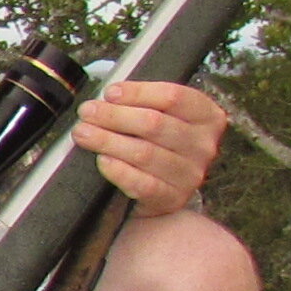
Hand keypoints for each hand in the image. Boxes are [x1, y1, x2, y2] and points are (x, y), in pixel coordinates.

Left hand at [74, 80, 226, 214]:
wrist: (166, 189)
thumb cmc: (160, 144)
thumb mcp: (163, 116)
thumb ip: (142, 103)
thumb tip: (106, 98)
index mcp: (206, 116)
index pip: (173, 97)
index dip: (137, 93)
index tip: (110, 92)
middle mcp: (203, 145)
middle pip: (154, 124)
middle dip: (114, 116)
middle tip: (87, 112)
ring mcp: (190, 174)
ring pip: (144, 153)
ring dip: (108, 141)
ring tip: (84, 134)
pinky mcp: (173, 198)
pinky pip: (142, 184)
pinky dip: (119, 171)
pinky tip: (103, 161)